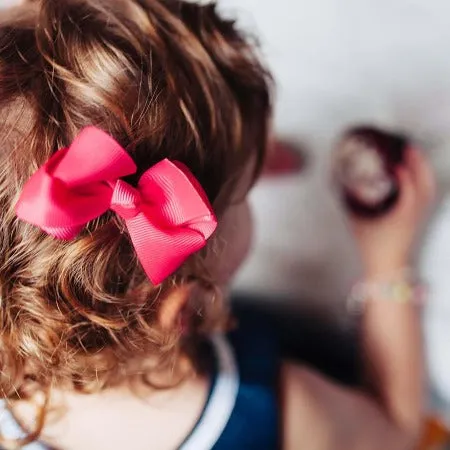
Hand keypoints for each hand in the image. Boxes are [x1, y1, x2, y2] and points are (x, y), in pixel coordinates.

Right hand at [349, 148, 434, 276]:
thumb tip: (345, 186)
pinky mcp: (417, 217)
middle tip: (409, 147)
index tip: (396, 164)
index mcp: (400, 217)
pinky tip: (413, 174)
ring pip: (428, 189)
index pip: (410, 193)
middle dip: (419, 164)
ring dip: (422, 170)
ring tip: (413, 155)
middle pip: (425, 185)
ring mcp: (418, 216)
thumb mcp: (358, 224)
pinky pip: (425, 195)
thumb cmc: (374, 248)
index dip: (405, 176)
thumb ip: (351, 204)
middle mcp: (413, 214)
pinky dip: (421, 180)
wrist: (386, 267)